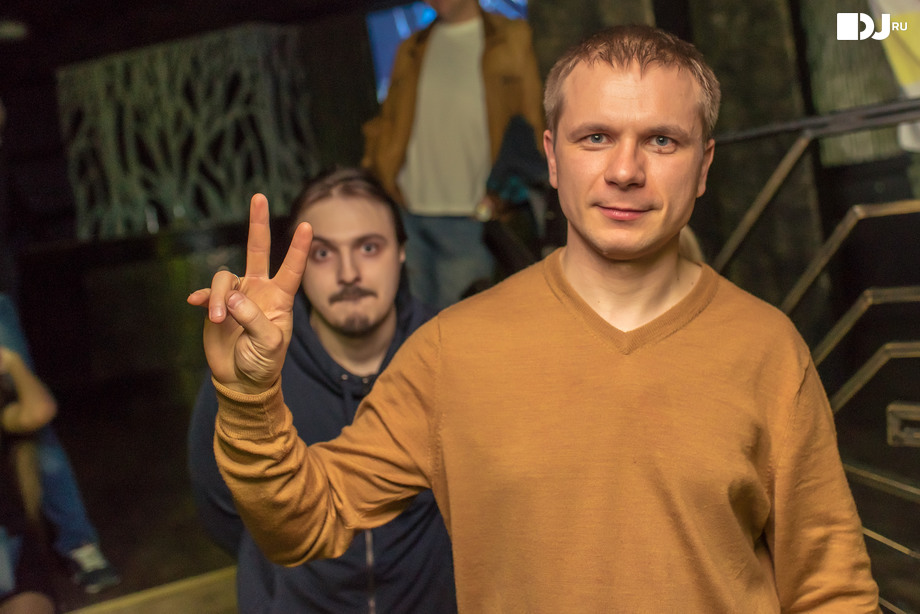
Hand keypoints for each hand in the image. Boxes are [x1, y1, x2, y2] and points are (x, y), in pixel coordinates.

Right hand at [188, 194, 312, 393]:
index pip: (293, 269)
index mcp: (280, 298)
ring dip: (217, 296)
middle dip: (258, 224)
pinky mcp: (216, 305)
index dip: (300, 249)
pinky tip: (197, 305)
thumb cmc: (264, 363)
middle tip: (259, 196)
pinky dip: (202, 298)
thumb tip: (231, 297)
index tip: (309, 226)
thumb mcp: (268, 344)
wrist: (241, 380)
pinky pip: (206, 292)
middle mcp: (259, 290)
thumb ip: (253, 319)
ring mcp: (237, 296)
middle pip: (258, 250)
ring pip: (224, 278)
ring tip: (216, 318)